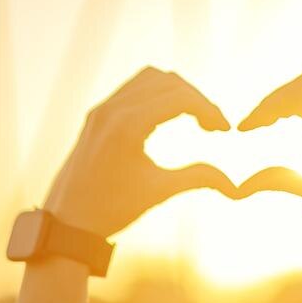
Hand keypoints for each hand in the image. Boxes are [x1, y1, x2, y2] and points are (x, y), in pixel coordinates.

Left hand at [44, 67, 233, 238]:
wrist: (65, 224)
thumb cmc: (110, 211)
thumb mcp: (157, 192)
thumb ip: (197, 178)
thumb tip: (235, 185)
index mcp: (126, 126)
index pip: (180, 98)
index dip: (209, 109)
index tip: (225, 130)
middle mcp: (111, 110)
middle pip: (169, 82)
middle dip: (197, 100)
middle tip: (213, 127)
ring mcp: (101, 110)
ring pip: (150, 79)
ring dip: (177, 92)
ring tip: (195, 119)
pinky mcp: (96, 115)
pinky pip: (132, 89)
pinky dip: (156, 95)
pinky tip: (169, 118)